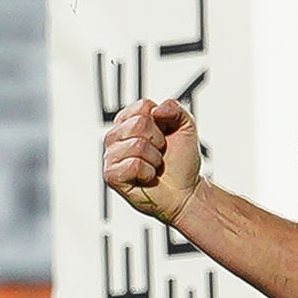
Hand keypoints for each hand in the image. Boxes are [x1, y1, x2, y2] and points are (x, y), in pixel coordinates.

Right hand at [102, 99, 202, 224]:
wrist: (184, 191)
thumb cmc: (181, 162)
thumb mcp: (186, 128)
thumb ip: (175, 109)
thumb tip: (157, 109)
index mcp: (130, 120)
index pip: (143, 106)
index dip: (162, 122)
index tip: (165, 135)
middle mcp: (116, 136)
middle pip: (139, 124)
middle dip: (158, 141)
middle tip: (159, 153)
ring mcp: (111, 155)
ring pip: (137, 145)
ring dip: (154, 158)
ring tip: (153, 165)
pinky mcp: (111, 175)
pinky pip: (133, 165)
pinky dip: (148, 172)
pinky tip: (146, 176)